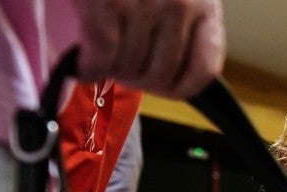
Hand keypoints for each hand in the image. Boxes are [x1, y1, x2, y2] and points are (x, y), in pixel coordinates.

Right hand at [72, 0, 224, 97]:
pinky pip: (101, 56)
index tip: (159, 86)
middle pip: (161, 75)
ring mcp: (144, 2)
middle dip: (134, 79)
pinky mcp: (106, 1)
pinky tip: (81, 65)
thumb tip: (172, 79)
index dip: (179, 88)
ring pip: (129, 68)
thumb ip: (180, 27)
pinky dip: (87, 67)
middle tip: (116, 68)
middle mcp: (179, 2)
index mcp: (202, 3)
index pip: (205, 69)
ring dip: (109, 71)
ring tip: (99, 55)